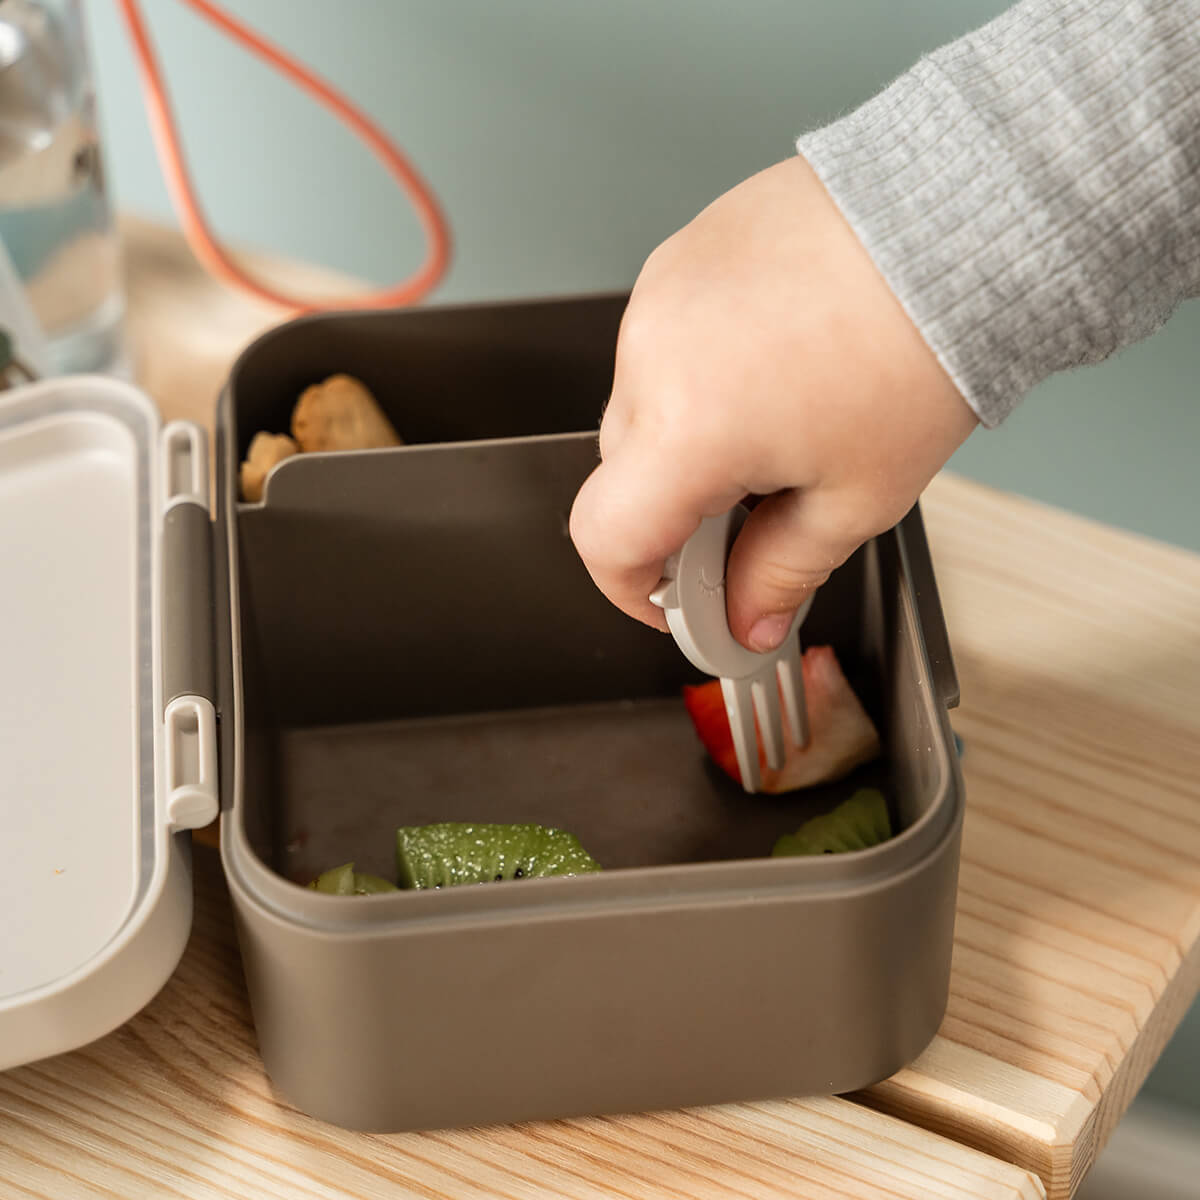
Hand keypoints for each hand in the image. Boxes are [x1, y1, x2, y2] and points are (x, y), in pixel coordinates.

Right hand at [569, 157, 976, 650]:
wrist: (958, 224)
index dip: (631, 587)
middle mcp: (653, 354)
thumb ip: (780, 574)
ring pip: (645, 402)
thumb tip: (744, 622)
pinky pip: (665, 338)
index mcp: (689, 428)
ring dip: (689, 433)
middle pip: (625, 471)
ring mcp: (661, 294)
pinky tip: (772, 362)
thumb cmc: (920, 350)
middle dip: (677, 509)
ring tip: (779, 419)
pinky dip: (702, 370)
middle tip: (752, 515)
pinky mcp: (682, 253)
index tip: (673, 599)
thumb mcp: (856, 497)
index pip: (603, 537)